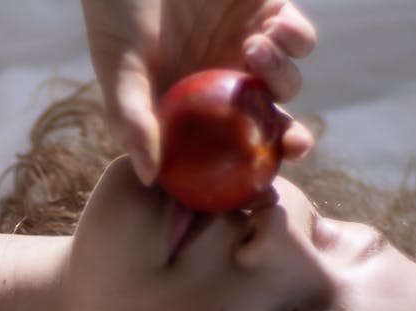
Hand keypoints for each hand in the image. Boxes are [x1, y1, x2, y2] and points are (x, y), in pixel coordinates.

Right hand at [81, 0, 317, 184]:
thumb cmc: (116, 7)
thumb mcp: (117, 63)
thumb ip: (131, 118)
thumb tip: (148, 178)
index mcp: (190, 110)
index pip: (226, 154)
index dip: (249, 176)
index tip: (263, 187)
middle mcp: (223, 86)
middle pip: (269, 128)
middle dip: (291, 142)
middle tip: (294, 144)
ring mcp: (248, 48)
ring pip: (287, 84)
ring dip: (281, 76)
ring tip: (252, 49)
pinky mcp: (268, 11)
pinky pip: (298, 39)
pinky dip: (295, 40)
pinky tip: (272, 30)